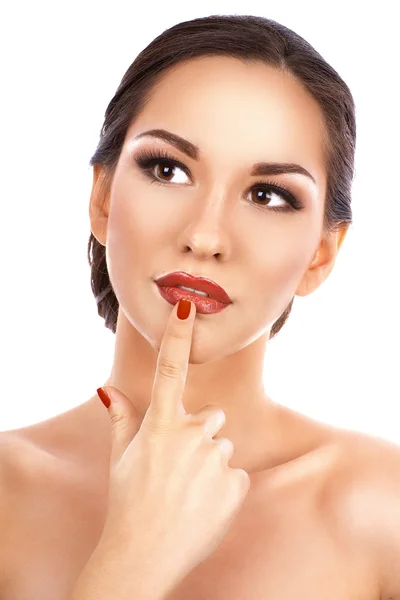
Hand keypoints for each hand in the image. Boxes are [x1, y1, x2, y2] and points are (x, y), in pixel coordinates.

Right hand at [90, 299, 249, 594]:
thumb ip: (121, 418)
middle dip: (199, 433)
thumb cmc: (128, 502)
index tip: (186, 307)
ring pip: (222, 447)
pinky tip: (204, 505)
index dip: (177, 336)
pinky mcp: (236, 483)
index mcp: (160, 425)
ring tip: (188, 491)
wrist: (144, 555)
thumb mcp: (120, 458)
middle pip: (210, 418)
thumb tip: (107, 389)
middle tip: (178, 466)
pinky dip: (223, 486)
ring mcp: (216, 459)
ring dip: (210, 462)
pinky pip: (235, 474)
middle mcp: (192, 435)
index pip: (169, 370)